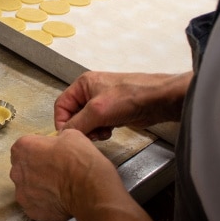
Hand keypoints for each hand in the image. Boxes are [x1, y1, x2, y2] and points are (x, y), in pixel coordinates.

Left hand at [9, 129, 119, 220]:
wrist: (88, 188)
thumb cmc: (78, 158)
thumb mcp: (70, 135)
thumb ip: (56, 140)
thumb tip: (57, 147)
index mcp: (22, 148)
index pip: (24, 147)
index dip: (38, 150)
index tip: (50, 154)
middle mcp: (16, 171)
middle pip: (23, 169)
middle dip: (35, 169)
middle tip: (55, 172)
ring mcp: (22, 193)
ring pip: (27, 188)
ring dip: (39, 188)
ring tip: (58, 189)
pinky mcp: (31, 211)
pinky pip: (35, 205)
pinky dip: (44, 203)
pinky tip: (58, 201)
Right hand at [55, 71, 191, 139]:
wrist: (158, 100)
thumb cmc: (129, 97)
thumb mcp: (97, 111)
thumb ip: (77, 124)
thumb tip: (64, 134)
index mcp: (83, 84)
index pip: (61, 105)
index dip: (62, 121)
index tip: (69, 136)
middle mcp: (90, 91)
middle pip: (73, 114)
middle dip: (80, 127)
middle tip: (90, 135)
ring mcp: (102, 102)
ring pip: (86, 121)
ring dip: (91, 131)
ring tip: (102, 133)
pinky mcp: (113, 112)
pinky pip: (99, 124)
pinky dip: (101, 131)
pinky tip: (110, 132)